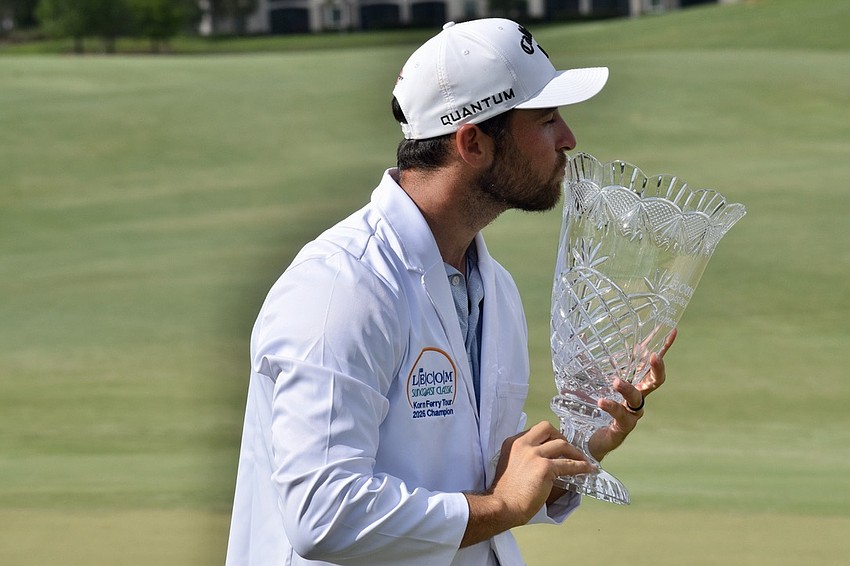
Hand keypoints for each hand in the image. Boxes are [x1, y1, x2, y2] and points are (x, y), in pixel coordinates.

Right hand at [461, 421, 595, 546]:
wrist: (503, 506)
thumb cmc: (505, 492)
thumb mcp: (509, 464)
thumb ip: (521, 457)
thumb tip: (538, 461)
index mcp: (513, 443)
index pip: (535, 431)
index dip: (548, 437)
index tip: (555, 445)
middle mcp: (523, 444)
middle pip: (547, 428)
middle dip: (560, 436)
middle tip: (567, 449)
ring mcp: (534, 455)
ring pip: (561, 444)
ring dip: (575, 452)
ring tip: (582, 460)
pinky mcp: (545, 468)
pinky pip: (569, 464)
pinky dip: (581, 466)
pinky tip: (587, 470)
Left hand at [588, 328, 676, 461]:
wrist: (580, 438)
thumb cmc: (586, 408)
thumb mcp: (584, 379)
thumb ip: (586, 361)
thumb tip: (585, 336)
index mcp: (632, 383)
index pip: (649, 363)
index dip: (662, 348)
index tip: (672, 330)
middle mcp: (635, 398)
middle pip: (654, 381)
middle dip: (657, 368)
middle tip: (654, 356)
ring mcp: (631, 414)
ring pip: (637, 399)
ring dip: (628, 388)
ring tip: (616, 381)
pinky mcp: (622, 428)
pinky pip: (621, 416)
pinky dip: (612, 407)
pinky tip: (602, 401)